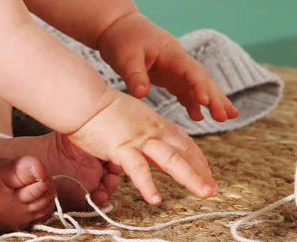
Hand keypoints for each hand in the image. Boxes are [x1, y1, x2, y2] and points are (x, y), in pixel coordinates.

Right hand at [64, 88, 217, 205]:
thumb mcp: (131, 118)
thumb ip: (145, 133)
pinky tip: (155, 198)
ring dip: (190, 176)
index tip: (207, 173)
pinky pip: (137, 167)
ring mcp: (138, 138)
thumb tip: (154, 149)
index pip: (183, 141)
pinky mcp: (121, 146)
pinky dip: (147, 184)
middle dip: (202, 170)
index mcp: (153, 122)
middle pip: (183, 150)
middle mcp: (151, 130)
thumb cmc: (100, 109)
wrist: (83, 100)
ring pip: (171, 158)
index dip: (198, 158)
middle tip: (213, 189)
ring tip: (204, 192)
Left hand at [96, 12, 239, 123]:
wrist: (116, 26)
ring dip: (211, 99)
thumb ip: (134, 75)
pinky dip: (192, 102)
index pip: (190, 70)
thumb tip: (141, 94)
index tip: (206, 101)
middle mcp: (176, 60)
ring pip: (197, 84)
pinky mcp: (167, 75)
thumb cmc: (121, 37)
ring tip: (226, 117)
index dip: (199, 85)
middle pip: (201, 78)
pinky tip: (198, 115)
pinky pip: (184, 89)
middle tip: (226, 116)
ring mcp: (173, 68)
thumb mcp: (125, 56)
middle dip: (215, 96)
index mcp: (170, 52)